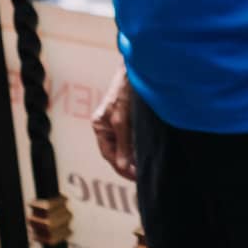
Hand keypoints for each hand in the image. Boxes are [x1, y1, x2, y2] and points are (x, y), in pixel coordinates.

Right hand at [91, 65, 135, 179]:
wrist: (136, 70)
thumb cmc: (125, 91)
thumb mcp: (122, 119)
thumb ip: (123, 143)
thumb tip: (123, 165)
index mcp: (99, 126)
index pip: (108, 154)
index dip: (121, 167)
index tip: (136, 176)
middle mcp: (106, 126)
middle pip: (116, 151)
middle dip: (128, 164)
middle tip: (143, 175)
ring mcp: (117, 122)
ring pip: (125, 145)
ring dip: (134, 156)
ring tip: (146, 167)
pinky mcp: (130, 118)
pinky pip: (132, 137)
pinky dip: (138, 146)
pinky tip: (147, 152)